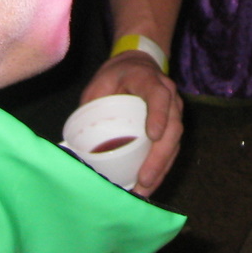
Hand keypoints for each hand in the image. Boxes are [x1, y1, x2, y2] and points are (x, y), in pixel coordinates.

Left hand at [80, 51, 182, 194]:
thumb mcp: (100, 83)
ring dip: (162, 166)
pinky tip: (150, 183)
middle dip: (160, 155)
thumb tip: (76, 142)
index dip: (159, 115)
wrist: (138, 63)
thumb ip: (92, 106)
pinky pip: (172, 146)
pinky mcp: (173, 123)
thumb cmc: (117, 75)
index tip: (153, 136)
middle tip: (144, 179)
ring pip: (175, 140)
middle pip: (173, 125)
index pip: (159, 96)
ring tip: (145, 189)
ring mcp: (174, 109)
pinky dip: (163, 166)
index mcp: (148, 80)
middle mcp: (168, 94)